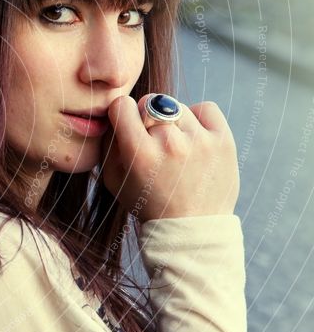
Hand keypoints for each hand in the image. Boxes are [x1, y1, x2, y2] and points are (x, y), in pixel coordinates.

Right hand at [100, 95, 239, 221]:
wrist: (191, 228)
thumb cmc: (148, 203)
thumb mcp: (114, 180)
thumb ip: (109, 144)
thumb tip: (115, 114)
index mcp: (139, 154)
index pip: (122, 105)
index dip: (121, 114)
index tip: (126, 125)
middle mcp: (169, 143)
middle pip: (150, 103)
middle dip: (147, 119)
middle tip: (152, 141)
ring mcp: (199, 141)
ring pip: (177, 106)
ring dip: (172, 121)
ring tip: (174, 146)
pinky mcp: (223, 141)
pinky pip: (205, 108)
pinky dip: (197, 118)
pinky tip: (193, 137)